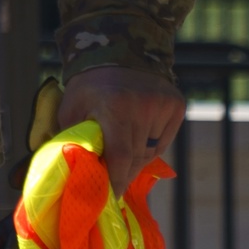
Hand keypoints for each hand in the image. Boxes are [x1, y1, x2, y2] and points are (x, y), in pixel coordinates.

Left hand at [56, 66, 184, 194]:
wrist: (116, 52)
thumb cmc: (88, 87)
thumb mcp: (71, 109)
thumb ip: (74, 138)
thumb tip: (74, 171)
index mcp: (115, 107)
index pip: (121, 154)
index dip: (117, 178)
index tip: (112, 196)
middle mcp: (143, 106)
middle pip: (137, 156)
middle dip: (124, 172)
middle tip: (114, 184)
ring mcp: (163, 105)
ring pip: (151, 150)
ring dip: (137, 159)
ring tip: (122, 159)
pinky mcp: (177, 106)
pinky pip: (164, 139)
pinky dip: (150, 144)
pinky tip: (137, 139)